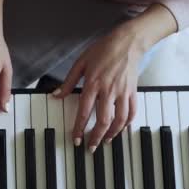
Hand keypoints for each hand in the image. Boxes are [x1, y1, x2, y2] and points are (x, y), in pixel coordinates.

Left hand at [52, 26, 142, 152]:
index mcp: (93, 84)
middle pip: (103, 120)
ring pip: (119, 120)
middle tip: (91, 147)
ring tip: (105, 141)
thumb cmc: (103, 50)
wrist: (128, 41)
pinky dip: (126, 124)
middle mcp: (109, 90)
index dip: (79, 128)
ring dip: (112, 134)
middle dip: (96, 137)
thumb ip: (68, 81)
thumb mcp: (80, 62)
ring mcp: (122, 92)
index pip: (84, 111)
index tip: (75, 139)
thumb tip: (56, 95)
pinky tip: (120, 129)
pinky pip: (131, 112)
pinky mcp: (133, 91)